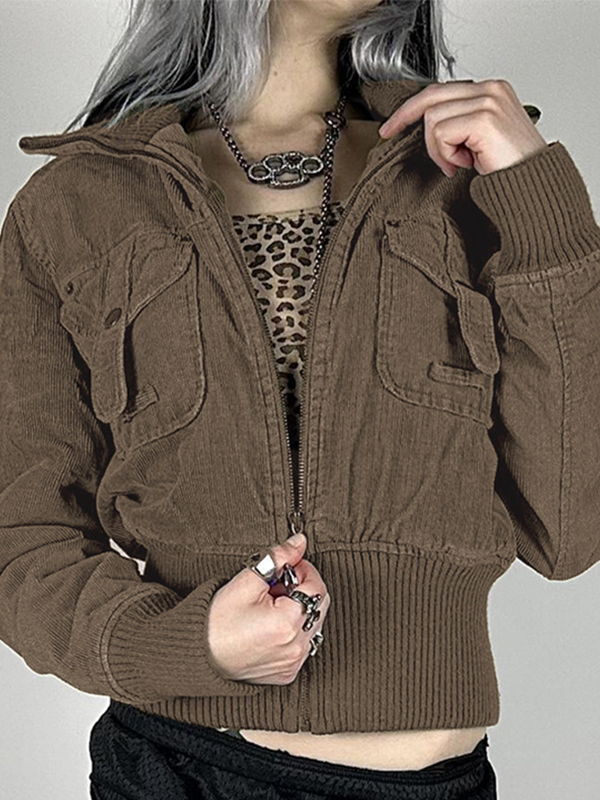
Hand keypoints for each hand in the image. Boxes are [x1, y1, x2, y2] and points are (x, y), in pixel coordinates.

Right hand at [207, 533, 330, 684]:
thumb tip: (299, 542)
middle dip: (301, 589)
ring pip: (312, 624)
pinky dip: (293, 630)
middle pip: (318, 605)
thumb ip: (277, 558)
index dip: (303, 570)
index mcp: (288, 624)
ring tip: (270, 606)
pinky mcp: (287, 672)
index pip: (317, 587)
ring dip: (298, 609)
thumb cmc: (217, 622)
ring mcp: (293, 662)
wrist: (199, 655)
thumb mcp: (246, 582)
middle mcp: (296, 647)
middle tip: (275, 586)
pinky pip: (302, 644)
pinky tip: (270, 625)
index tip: (286, 567)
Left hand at [378, 79, 547, 176]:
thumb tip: (426, 126)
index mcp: (491, 90)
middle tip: (389, 133)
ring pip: (432, 119)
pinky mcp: (484, 119)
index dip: (411, 108)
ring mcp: (488, 101)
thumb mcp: (478, 140)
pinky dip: (446, 154)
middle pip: (430, 97)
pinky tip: (466, 164)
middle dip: (405, 118)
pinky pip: (441, 134)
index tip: (391, 125)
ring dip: (438, 149)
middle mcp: (491, 89)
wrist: (532, 187)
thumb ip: (458, 124)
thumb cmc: (509, 168)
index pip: (439, 90)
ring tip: (459, 163)